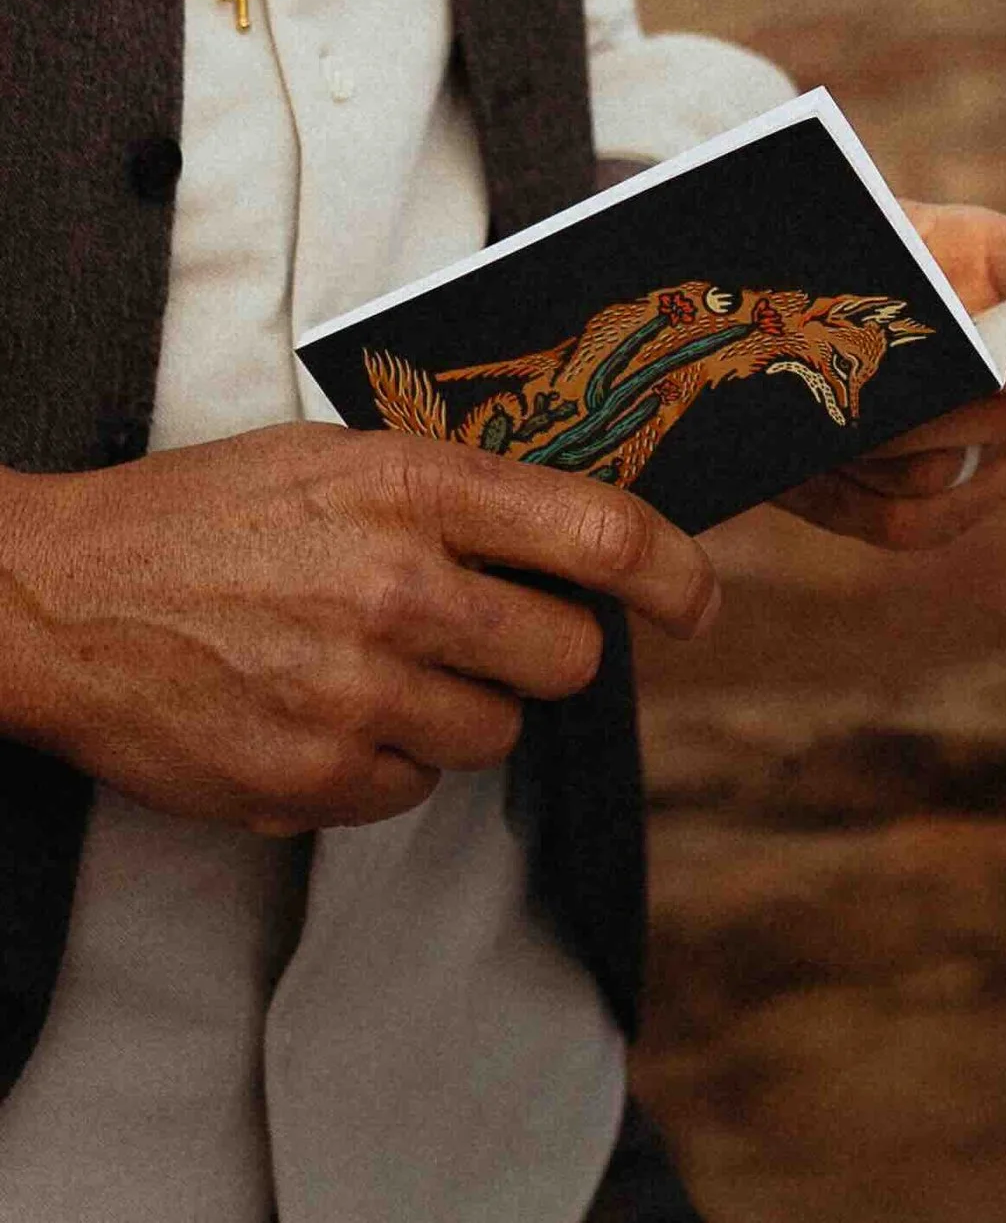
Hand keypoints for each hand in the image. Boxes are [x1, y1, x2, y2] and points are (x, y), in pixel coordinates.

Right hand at [0, 424, 718, 834]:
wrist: (52, 597)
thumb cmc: (207, 517)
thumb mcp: (343, 459)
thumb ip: (468, 495)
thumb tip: (599, 543)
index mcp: (415, 490)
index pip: (605, 535)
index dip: (678, 575)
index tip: (698, 601)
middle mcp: (398, 590)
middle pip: (574, 656)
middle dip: (548, 650)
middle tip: (486, 631)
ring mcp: (356, 692)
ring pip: (501, 732)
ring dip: (462, 708)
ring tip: (373, 664)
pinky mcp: (314, 778)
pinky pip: (419, 789)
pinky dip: (389, 762)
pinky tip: (323, 711)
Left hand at [777, 203, 1005, 548]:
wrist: (800, 307)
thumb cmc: (833, 252)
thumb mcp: (847, 228)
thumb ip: (870, 255)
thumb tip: (856, 324)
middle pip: (1005, 409)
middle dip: (914, 414)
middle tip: (841, 401)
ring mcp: (1000, 436)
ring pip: (944, 472)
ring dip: (864, 454)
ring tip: (800, 430)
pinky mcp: (957, 494)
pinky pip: (914, 521)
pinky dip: (846, 502)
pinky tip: (798, 472)